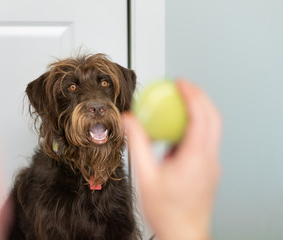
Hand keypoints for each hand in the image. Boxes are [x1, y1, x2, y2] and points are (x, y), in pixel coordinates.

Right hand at [123, 80, 221, 239]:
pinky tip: (178, 129)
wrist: (183, 232)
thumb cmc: (167, 212)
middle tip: (182, 85)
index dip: (191, 94)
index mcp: (195, 157)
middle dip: (198, 96)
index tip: (180, 82)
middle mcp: (208, 159)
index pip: (200, 115)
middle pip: (212, 116)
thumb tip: (129, 120)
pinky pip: (206, 139)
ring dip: (199, 110)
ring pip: (212, 127)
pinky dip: (196, 125)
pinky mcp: (209, 168)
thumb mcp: (145, 176)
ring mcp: (211, 164)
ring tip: (180, 101)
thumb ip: (137, 144)